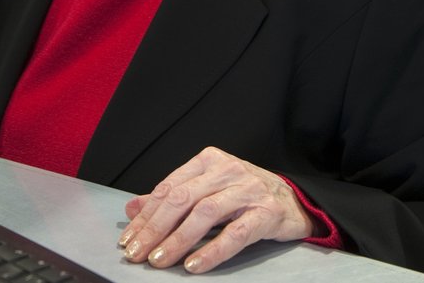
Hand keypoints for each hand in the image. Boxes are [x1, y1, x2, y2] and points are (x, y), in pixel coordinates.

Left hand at [118, 147, 316, 273]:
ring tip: (159, 260)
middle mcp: (227, 170)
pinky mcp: (266, 214)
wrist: (294, 200)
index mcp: (208, 160)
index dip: (146, 215)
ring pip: (205, 213)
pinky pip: (235, 233)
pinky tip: (194, 264)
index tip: (128, 239)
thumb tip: (132, 209)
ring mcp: (248, 190)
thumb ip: (171, 198)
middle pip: (182, 198)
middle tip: (137, 253)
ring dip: (177, 240)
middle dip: (155, 228)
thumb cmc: (244, 194)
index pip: (169, 187)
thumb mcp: (207, 189)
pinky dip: (212, 250)